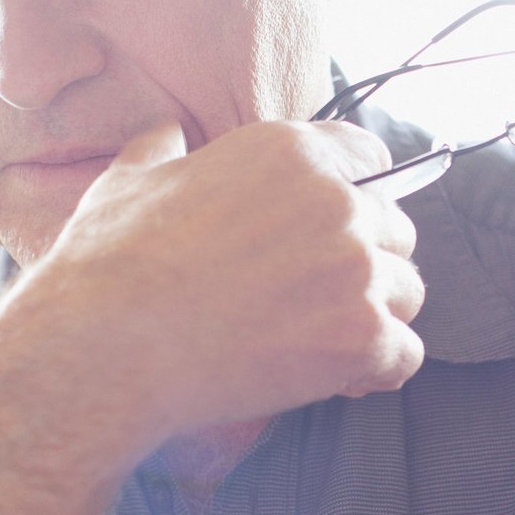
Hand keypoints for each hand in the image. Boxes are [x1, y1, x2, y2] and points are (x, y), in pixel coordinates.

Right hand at [20, 119, 426, 439]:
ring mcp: (355, 270)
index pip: (371, 159)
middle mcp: (336, 202)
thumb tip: (165, 135)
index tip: (338, 230)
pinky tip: (339, 379)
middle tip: (318, 301)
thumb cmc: (111, 264)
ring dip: (375, 317)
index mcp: (290, 152)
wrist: (107, 347)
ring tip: (324, 342)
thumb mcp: (129, 181)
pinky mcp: (361, 336)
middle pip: (395, 230)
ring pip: (407, 292)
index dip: (359, 196)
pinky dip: (379, 371)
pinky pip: (406, 355)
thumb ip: (162, 150)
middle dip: (366, 265)